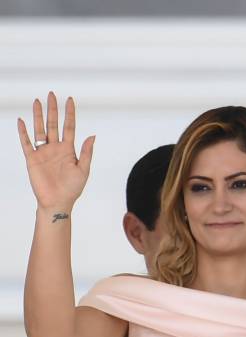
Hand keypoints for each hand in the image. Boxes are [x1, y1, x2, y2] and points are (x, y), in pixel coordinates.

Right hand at [17, 92, 94, 211]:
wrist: (58, 202)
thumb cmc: (72, 188)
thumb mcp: (83, 169)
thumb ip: (86, 152)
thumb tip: (92, 136)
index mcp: (69, 149)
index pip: (69, 127)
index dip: (70, 114)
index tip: (70, 99)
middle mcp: (55, 148)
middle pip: (53, 124)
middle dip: (53, 109)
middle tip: (51, 94)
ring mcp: (43, 152)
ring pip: (40, 129)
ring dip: (38, 116)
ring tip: (37, 101)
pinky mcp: (32, 158)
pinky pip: (26, 142)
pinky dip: (23, 132)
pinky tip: (21, 120)